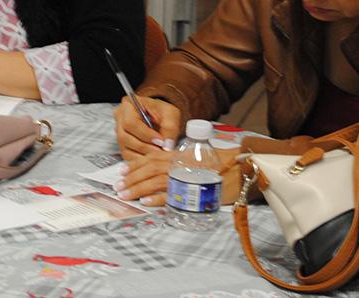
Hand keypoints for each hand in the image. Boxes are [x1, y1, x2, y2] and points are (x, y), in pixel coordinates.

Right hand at [114, 96, 181, 159]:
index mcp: (128, 106)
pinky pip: (128, 157)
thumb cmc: (163, 112)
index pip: (130, 122)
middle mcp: (119, 119)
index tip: (160, 140)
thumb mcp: (171, 113)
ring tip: (159, 155)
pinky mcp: (123, 147)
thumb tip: (167, 144)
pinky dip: (141, 160)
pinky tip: (153, 158)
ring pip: (125, 149)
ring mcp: (120, 134)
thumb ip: (170, 127)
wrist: (161, 119)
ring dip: (143, 155)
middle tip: (161, 150)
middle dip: (145, 147)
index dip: (145, 134)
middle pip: (124, 137)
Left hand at [116, 146, 241, 206]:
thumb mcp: (195, 160)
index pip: (151, 158)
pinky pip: (173, 194)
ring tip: (126, 195)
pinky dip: (158, 198)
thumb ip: (178, 164)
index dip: (135, 164)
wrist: (242, 167)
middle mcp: (179, 163)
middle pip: (150, 170)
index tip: (122, 171)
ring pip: (156, 181)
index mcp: (178, 156)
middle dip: (132, 178)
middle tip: (117, 187)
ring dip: (139, 188)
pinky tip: (146, 202)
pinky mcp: (195, 190)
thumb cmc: (220, 164)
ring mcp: (186, 176)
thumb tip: (160, 171)